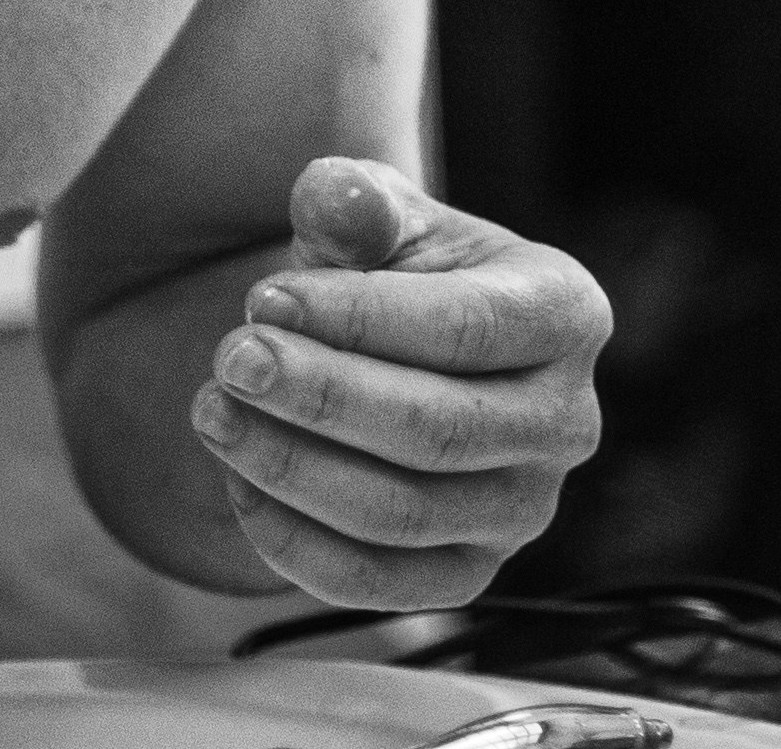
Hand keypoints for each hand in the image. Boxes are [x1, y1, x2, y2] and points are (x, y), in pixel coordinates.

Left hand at [190, 157, 608, 607]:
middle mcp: (565, 422)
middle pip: (438, 429)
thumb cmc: (393, 271)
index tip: (263, 299)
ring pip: (401, 513)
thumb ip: (355, 200)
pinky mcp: (468, 574)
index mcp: (566, 314)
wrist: (397, 350)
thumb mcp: (381, 218)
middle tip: (228, 361)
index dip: (359, 318)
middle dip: (319, 397)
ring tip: (213, 411)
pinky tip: (237, 480)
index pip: (467, 328)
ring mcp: (524, 511)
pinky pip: (375, 584)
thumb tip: (332, 196)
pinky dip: (294, 540)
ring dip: (291, 467)